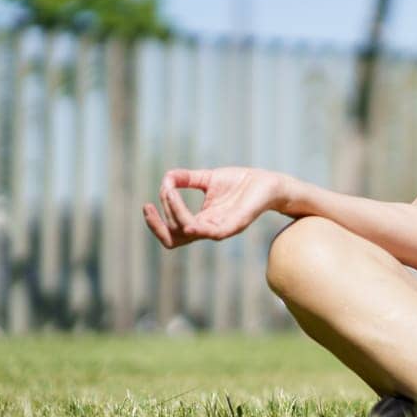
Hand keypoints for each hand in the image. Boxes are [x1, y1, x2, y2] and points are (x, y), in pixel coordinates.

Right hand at [142, 166, 283, 247]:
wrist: (269, 182)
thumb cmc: (241, 182)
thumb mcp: (208, 178)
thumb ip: (186, 179)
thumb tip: (165, 178)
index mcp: (201, 220)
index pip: (172, 231)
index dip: (156, 222)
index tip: (147, 204)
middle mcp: (208, 228)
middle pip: (173, 238)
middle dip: (158, 224)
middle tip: (151, 204)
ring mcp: (220, 229)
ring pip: (187, 233)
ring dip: (174, 214)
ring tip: (169, 193)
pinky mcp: (234, 225)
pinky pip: (209, 232)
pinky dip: (193, 224)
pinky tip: (183, 212)